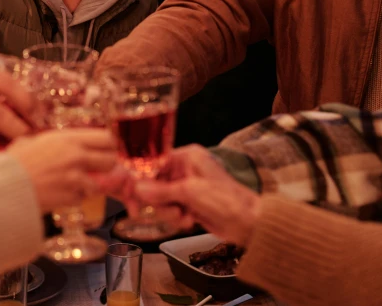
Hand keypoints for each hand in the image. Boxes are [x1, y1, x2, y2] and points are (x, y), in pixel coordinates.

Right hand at [7, 129, 116, 212]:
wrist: (3, 187)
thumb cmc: (13, 163)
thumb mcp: (30, 141)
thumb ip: (50, 142)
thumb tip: (58, 144)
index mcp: (67, 139)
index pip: (106, 137)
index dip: (107, 146)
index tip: (102, 151)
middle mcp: (76, 156)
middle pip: (111, 160)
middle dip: (104, 167)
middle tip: (94, 170)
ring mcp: (76, 178)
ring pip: (98, 184)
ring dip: (87, 186)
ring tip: (68, 185)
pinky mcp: (71, 197)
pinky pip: (81, 199)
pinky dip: (73, 198)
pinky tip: (57, 194)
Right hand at [120, 145, 261, 246]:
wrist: (250, 224)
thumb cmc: (226, 200)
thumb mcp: (190, 192)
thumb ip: (160, 191)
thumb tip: (136, 188)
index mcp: (186, 157)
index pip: (153, 162)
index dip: (141, 178)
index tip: (131, 191)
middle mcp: (184, 169)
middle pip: (153, 182)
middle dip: (157, 199)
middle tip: (162, 210)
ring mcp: (186, 188)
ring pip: (160, 199)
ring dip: (168, 211)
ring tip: (183, 216)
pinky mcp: (189, 204)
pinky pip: (169, 210)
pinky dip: (176, 218)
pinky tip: (189, 221)